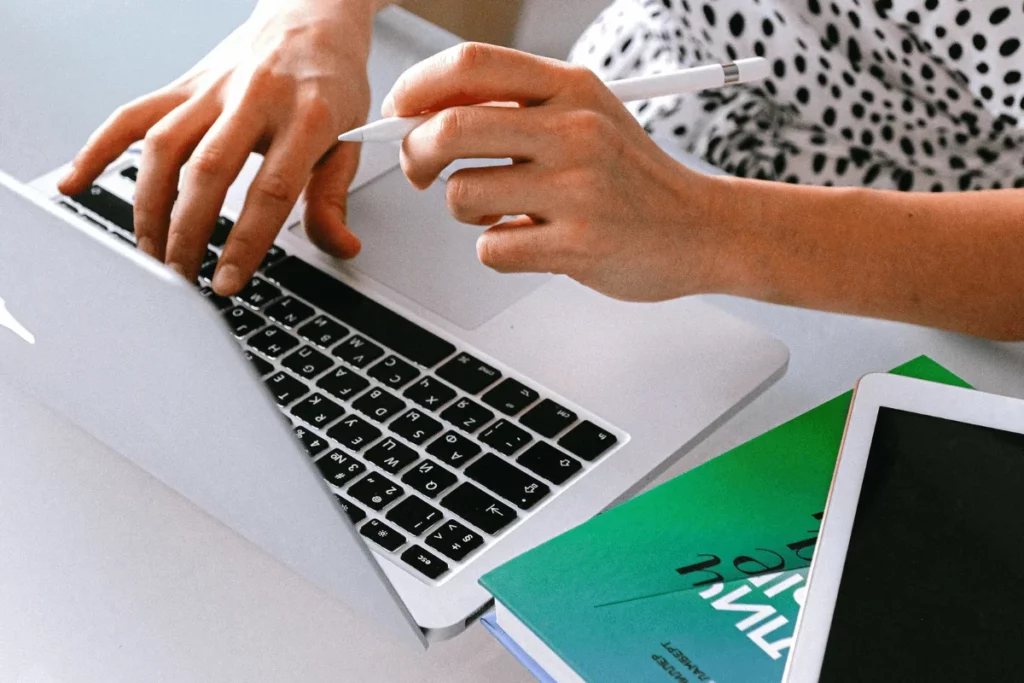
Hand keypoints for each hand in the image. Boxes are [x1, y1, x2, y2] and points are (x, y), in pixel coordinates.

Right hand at [58, 0, 376, 294]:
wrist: (312, 16)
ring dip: (150, 206)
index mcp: (307, 116)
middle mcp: (255, 98)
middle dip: (188, 232)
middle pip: (208, 171)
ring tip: (153, 253)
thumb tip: (340, 248)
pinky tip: (77, 184)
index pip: (270, 190)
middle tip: (183, 276)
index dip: (245, 242)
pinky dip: (98, 149)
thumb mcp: (351, 141)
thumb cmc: (331, 83)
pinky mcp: (184, 83)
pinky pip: (131, 115)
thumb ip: (334, 198)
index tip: (227, 281)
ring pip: (164, 146)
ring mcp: (213, 88)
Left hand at [382, 43, 726, 302]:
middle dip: (415, 153)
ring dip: (462, 210)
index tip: (401, 111)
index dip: (417, 87)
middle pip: (450, 128)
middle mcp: (574, 130)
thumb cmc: (630, 175)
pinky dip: (496, 250)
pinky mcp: (579, 244)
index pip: (472, 65)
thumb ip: (515, 108)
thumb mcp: (586, 115)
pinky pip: (492, 249)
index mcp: (571, 88)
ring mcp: (578, 189)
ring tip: (500, 211)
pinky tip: (530, 242)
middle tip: (420, 171)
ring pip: (462, 194)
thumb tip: (423, 114)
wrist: (700, 227)